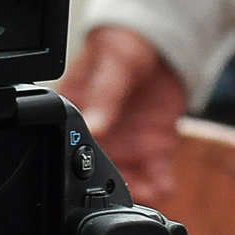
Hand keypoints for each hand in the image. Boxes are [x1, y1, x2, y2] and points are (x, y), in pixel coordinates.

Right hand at [59, 27, 186, 202]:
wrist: (161, 41)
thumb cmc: (125, 43)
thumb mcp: (113, 64)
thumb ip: (104, 97)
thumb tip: (92, 127)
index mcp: (78, 113)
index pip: (71, 147)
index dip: (79, 168)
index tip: (95, 178)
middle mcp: (100, 136)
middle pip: (97, 175)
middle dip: (111, 190)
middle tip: (129, 189)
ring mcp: (127, 143)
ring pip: (127, 181)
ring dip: (137, 192)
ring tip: (150, 190)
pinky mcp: (154, 145)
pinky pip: (154, 174)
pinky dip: (159, 185)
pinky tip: (164, 184)